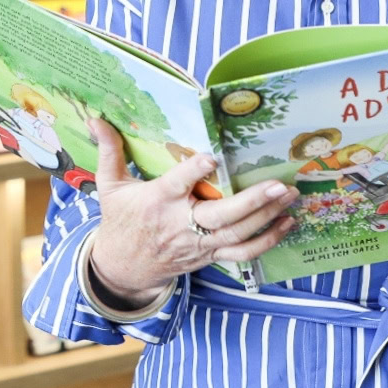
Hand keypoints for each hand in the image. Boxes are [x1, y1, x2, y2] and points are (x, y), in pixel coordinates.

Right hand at [86, 117, 297, 304]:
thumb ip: (109, 151)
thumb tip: (96, 119)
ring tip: (291, 197)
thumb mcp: (110, 187)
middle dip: (253, 201)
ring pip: (237, 235)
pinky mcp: (209, 256)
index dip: (193, 172)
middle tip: (279, 184)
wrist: (122, 268)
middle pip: (220, 217)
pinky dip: (268, 240)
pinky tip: (287, 223)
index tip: (210, 157)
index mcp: (156, 203)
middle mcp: (180, 224)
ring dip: (268, 218)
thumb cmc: (120, 222)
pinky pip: (243, 254)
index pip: (176, 186)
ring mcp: (198, 244)